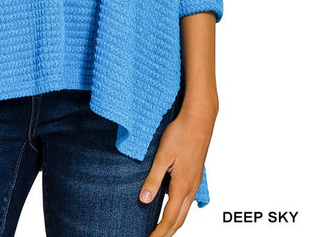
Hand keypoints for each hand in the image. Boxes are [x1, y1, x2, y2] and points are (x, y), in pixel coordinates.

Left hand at [139, 103, 217, 236]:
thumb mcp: (162, 156)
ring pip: (185, 211)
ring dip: (173, 223)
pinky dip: (179, 211)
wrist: (199, 119)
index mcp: (182, 186)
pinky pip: (188, 200)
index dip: (158, 232)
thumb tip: (143, 200)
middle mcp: (192, 188)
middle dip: (167, 232)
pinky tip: (172, 207)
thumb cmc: (180, 133)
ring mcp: (195, 182)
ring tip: (161, 229)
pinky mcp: (196, 175)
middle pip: (179, 219)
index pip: (169, 218)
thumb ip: (153, 179)